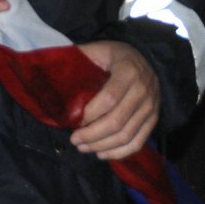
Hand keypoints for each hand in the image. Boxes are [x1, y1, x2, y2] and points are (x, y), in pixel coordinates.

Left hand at [69, 40, 158, 160]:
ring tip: (83, 147)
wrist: (147, 59)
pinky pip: (137, 142)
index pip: (109, 99)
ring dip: (101, 146)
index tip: (73, 120)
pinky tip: (102, 154)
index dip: (90, 114)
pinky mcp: (153, 120)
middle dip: (92, 135)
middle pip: (116, 121)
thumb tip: (51, 66)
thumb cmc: (117, 56)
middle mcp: (143, 90)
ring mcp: (150, 107)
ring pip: (126, 135)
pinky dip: (118, 153)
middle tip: (74, 139)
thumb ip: (80, 56)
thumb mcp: (99, 49)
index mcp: (128, 71)